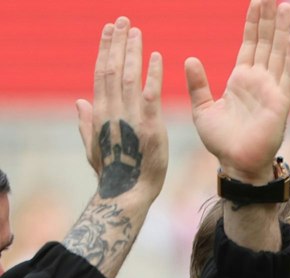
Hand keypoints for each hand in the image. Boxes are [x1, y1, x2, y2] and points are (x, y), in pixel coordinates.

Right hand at [75, 18, 165, 202]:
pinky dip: (153, 74)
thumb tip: (80, 101)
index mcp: (100, 111)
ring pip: (129, 76)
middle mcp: (112, 109)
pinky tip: (157, 56)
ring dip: (133, 51)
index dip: (105, 49)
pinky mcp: (149, 126)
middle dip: (117, 42)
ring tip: (136, 31)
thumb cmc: (112, 171)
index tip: (109, 30)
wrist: (126, 192)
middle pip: (112, 68)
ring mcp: (130, 117)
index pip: (101, 73)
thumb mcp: (94, 145)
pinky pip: (151, 94)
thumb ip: (86, 122)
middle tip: (123, 20)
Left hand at [187, 0, 289, 182]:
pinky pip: (288, 75)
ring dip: (282, 30)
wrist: (235, 164)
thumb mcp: (202, 108)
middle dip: (269, 19)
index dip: (253, 23)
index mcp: (241, 80)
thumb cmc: (221, 142)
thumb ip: (197, 83)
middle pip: (267, 43)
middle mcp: (259, 81)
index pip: (250, 45)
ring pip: (279, 53)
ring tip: (285, 7)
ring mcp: (272, 90)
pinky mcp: (280, 103)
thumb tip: (190, 58)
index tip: (256, 2)